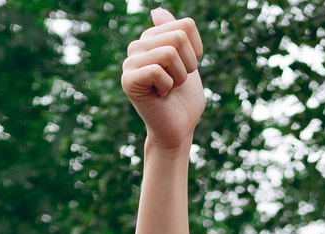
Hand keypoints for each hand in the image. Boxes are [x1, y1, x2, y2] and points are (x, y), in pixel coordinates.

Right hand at [123, 10, 205, 153]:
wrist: (178, 130)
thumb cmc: (184, 99)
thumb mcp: (187, 61)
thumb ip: (176, 34)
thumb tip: (156, 11)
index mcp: (152, 38)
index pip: (186, 26)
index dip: (196, 52)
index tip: (185, 69)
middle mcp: (137, 46)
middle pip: (179, 37)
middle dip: (188, 65)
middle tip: (176, 82)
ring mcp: (130, 62)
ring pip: (170, 52)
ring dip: (178, 77)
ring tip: (168, 88)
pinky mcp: (128, 80)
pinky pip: (158, 70)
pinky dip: (167, 86)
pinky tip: (160, 95)